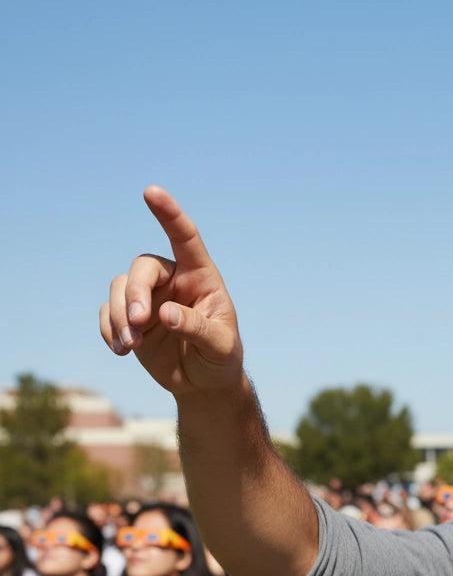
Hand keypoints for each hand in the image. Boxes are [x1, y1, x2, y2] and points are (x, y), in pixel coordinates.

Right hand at [100, 186, 243, 396]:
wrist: (204, 384)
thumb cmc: (220, 358)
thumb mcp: (220, 346)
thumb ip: (198, 328)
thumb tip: (166, 314)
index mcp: (201, 277)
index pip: (185, 238)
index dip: (169, 215)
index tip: (151, 192)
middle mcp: (173, 281)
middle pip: (142, 268)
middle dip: (135, 293)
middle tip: (139, 323)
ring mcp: (149, 298)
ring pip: (120, 288)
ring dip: (121, 317)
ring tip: (131, 346)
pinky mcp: (130, 318)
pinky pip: (108, 312)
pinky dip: (109, 329)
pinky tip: (121, 350)